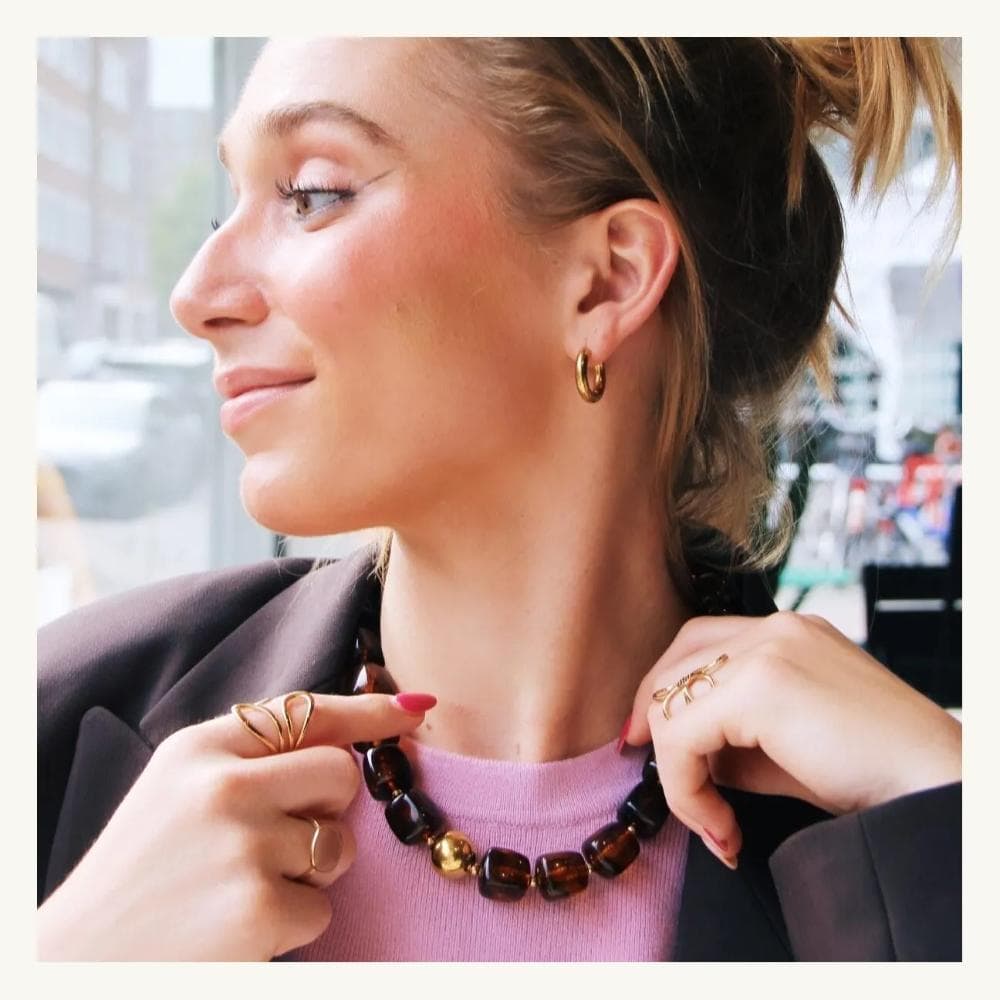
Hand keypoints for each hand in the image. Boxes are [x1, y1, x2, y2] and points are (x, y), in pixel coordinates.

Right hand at [37, 692, 433, 959]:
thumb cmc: (143, 873)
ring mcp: (241, 844)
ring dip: (310, 870)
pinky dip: (294, 922)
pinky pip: (322, 904)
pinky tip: (238, 928)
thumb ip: (252, 757)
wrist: (77, 964)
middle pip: (339, 773)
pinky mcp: (257, 905)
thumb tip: (352, 735)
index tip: (416, 710)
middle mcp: (222, 785)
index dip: (368, 711)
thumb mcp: (178, 789)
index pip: (306, 712)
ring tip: (242, 887)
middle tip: (282, 838)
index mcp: (200, 749)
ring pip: (340, 842)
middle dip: (330, 808)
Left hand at [622, 610, 960, 866]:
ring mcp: (768, 647)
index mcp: (786, 633)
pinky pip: (683, 733)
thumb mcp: (785, 746)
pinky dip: (688, 789)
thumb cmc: (871, 772)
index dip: (664, 690)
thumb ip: (731, 737)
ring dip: (677, 772)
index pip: (699, 642)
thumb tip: (684, 756)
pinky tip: (723, 828)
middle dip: (655, 722)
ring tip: (714, 823)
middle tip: (663, 781)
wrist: (931, 786)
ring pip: (672, 699)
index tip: (651, 742)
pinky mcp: (760, 683)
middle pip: (677, 660)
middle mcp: (774, 628)